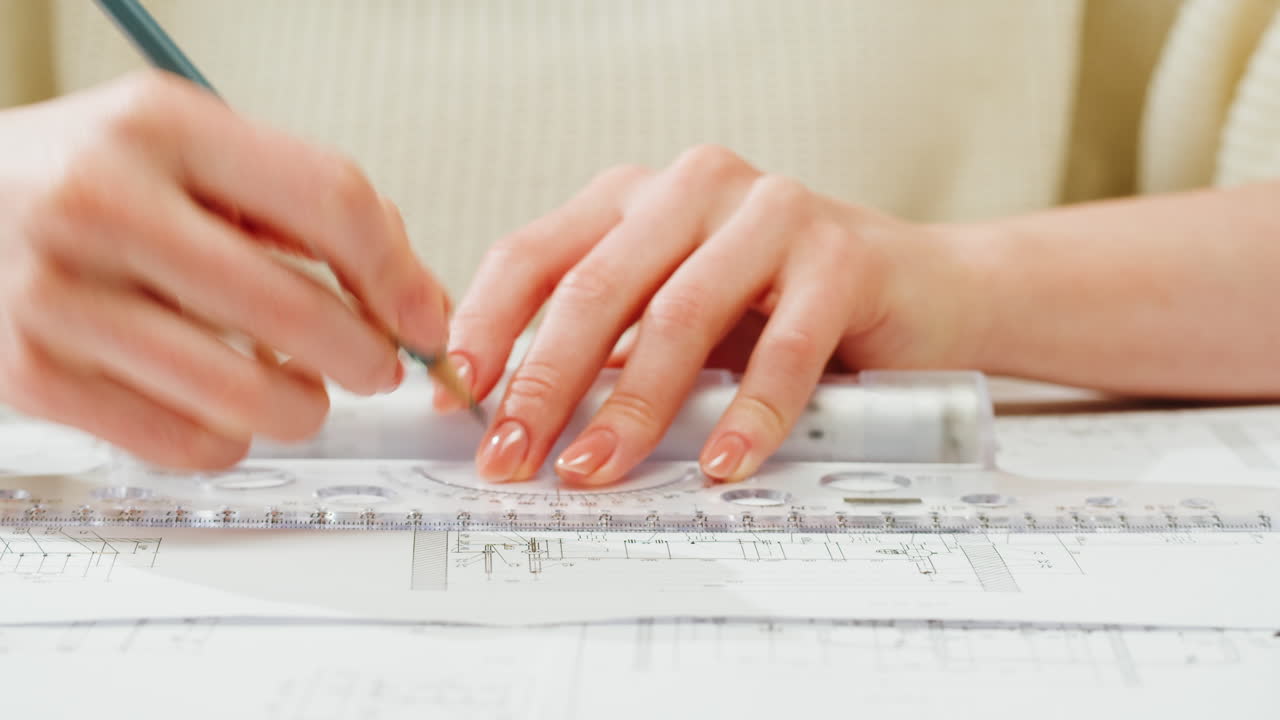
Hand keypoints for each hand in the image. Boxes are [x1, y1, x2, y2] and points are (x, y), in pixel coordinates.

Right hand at [0, 71, 447, 468]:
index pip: (331, 202)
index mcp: (161, 128)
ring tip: (300, 386)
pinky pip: (186, 441)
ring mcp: (59, 296)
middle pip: (297, 309)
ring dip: (303, 407)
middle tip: (377, 365)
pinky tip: (225, 401)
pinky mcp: (32, 376)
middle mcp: (101, 204)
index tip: (424, 317)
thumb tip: (413, 298)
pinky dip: (231, 437)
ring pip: (247, 397)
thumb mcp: (190, 148)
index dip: (400, 275)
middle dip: (368, 356)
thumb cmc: (84, 177)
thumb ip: (304, 207)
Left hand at [442, 145, 982, 484]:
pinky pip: (781, 348)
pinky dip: (747, 414)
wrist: (923, 289)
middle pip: (595, 288)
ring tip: (595, 470)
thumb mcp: (680, 313)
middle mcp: (694, 188)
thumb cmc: (784, 307)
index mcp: (639, 198)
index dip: (486, 325)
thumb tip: (517, 418)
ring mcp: (771, 213)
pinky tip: (720, 462)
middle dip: (544, 383)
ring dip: (632, 408)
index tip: (451, 396)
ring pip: (679, 316)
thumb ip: (611, 344)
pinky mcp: (840, 256)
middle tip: (510, 458)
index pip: (535, 253)